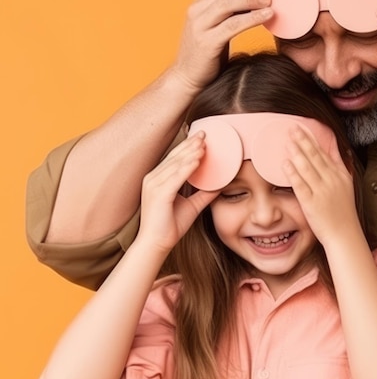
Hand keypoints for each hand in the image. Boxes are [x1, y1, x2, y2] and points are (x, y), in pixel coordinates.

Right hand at [137, 132, 217, 252]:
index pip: (175, 158)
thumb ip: (204, 194)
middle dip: (190, 144)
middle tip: (205, 133)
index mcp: (158, 179)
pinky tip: (198, 159)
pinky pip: (175, 177)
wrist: (156, 244)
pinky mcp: (158, 194)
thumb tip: (220, 185)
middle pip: (175, 157)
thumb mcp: (192, 205)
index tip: (202, 137)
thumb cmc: (170, 226)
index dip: (188, 147)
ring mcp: (153, 185)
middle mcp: (153, 179)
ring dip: (190, 152)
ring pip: (175, 164)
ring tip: (204, 143)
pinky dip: (187, 167)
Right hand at [170, 0, 277, 91]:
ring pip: (228, 3)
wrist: (188, 79)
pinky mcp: (206, 42)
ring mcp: (200, 26)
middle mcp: (197, 10)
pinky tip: (267, 15)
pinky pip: (232, 25)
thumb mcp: (219, 27)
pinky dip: (252, 18)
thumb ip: (231, 13)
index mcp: (200, 3)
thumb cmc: (209, 54)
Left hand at [284, 127, 358, 246]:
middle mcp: (332, 181)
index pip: (324, 152)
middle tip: (292, 127)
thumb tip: (339, 147)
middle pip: (315, 156)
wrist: (345, 234)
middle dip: (303, 140)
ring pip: (307, 168)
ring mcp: (322, 192)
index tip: (303, 127)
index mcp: (340, 175)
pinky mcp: (312, 203)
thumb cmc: (343, 211)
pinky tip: (285, 164)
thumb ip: (341, 164)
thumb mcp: (347, 184)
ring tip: (287, 141)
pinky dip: (293, 173)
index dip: (312, 139)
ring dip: (296, 152)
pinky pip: (301, 185)